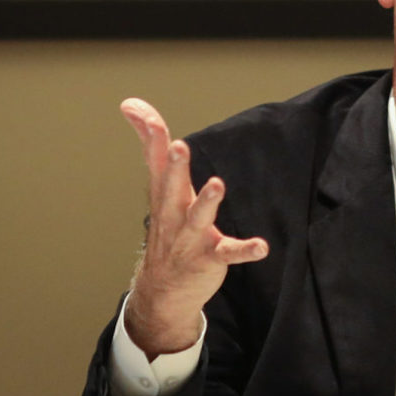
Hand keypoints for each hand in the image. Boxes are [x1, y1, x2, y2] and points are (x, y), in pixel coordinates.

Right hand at [120, 98, 268, 358]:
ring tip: (217, 185)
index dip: (149, 134)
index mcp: (165, 195)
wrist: (163, 290)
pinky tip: (262, 246)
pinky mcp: (211, 258)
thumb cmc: (167, 227)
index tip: (134, 108)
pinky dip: (245, 249)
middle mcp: (174, 214)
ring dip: (207, 202)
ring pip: (198, 218)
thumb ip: (154, 148)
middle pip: (171, 187)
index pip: (155, 160)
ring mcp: (191, 237)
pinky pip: (229, 253)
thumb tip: (133, 105)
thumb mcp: (160, 188)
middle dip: (175, 167)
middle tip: (178, 146)